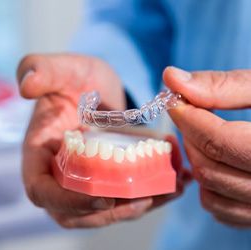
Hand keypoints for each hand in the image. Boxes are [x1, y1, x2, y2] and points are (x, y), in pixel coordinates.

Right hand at [17, 54, 189, 227]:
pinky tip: (175, 185)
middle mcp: (57, 174)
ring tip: (166, 191)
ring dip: (133, 208)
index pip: (41, 190)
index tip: (103, 198)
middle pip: (73, 212)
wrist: (96, 87)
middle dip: (108, 212)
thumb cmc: (74, 78)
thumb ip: (38, 70)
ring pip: (100, 212)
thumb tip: (27, 86)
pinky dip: (148, 198)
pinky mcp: (104, 181)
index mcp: (39, 153)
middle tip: (144, 197)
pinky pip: (121, 200)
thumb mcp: (60, 68)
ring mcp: (81, 181)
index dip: (67, 202)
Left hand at [164, 67, 250, 227]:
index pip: (218, 141)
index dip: (188, 118)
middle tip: (194, 115)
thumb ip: (225, 86)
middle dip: (191, 137)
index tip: (175, 101)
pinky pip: (220, 209)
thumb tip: (171, 78)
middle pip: (209, 168)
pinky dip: (209, 185)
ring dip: (197, 160)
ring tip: (206, 135)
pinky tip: (219, 161)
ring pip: (210, 191)